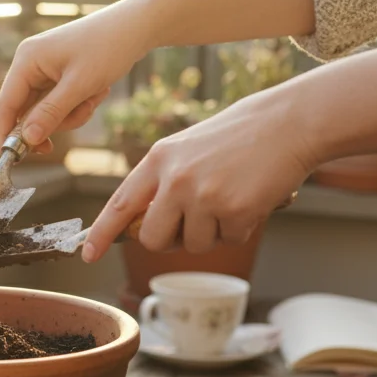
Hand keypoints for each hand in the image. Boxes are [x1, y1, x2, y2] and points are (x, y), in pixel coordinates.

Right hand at [0, 0, 154, 149]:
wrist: (137, 25)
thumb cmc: (108, 47)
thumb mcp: (79, 86)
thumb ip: (50, 114)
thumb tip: (26, 140)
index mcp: (27, 60)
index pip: (5, 105)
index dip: (6, 134)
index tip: (14, 160)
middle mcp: (31, 64)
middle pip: (28, 111)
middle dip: (56, 120)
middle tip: (82, 114)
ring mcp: (45, 69)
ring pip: (47, 111)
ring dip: (72, 113)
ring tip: (95, 96)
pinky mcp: (60, 73)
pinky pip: (61, 102)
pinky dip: (79, 103)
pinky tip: (98, 89)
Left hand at [81, 88, 315, 261]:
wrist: (288, 122)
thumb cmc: (239, 136)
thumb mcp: (187, 149)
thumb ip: (164, 182)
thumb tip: (148, 226)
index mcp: (158, 160)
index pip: (120, 203)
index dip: (102, 232)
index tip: (88, 253)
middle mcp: (174, 179)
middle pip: (154, 239)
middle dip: (172, 241)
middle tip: (195, 222)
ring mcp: (203, 196)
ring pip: (195, 245)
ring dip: (214, 233)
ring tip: (231, 197)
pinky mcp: (233, 211)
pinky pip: (230, 240)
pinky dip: (242, 228)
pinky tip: (251, 199)